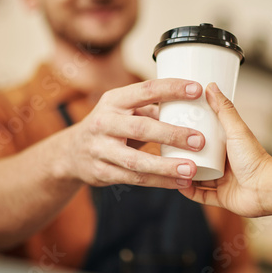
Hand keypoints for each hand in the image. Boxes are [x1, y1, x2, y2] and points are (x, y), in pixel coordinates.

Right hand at [60, 79, 205, 188]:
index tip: (197, 90)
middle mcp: (104, 122)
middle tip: (199, 140)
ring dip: (166, 167)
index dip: (172, 89)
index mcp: (114, 100)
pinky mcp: (101, 172)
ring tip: (191, 170)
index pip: (146, 90)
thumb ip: (152, 110)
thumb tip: (190, 110)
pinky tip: (179, 183)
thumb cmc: (110, 126)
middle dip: (172, 134)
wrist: (72, 153)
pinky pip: (134, 179)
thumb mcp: (124, 111)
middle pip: (141, 128)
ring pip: (136, 161)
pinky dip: (159, 182)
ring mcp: (100, 149)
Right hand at [179, 83, 271, 216]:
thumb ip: (223, 109)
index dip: (189, 134)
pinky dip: (188, 191)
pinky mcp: (221, 198)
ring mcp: (223, 182)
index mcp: (228, 147)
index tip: (173, 126)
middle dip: (182, 155)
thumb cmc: (254, 158)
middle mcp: (224, 164)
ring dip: (183, 173)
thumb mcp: (235, 129)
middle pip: (198, 158)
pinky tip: (176, 184)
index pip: (204, 139)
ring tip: (166, 166)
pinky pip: (201, 196)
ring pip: (197, 178)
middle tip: (165, 148)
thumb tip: (211, 85)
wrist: (266, 188)